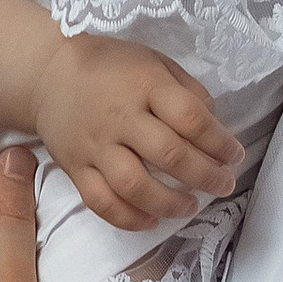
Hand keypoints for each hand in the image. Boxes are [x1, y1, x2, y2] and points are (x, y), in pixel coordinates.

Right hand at [29, 34, 240, 231]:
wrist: (48, 73)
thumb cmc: (110, 66)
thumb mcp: (155, 62)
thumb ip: (188, 92)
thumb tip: (214, 127)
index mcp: (144, 85)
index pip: (190, 118)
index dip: (219, 142)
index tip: (234, 155)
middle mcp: (119, 117)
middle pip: (168, 155)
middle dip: (205, 176)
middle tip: (224, 184)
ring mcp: (95, 146)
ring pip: (135, 186)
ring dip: (170, 203)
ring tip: (190, 205)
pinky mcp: (76, 168)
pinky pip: (102, 202)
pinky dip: (129, 218)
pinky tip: (152, 220)